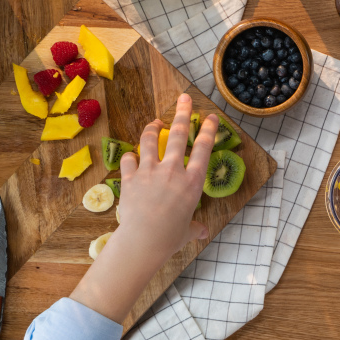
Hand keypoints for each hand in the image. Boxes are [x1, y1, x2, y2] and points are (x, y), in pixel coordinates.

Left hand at [70, 93, 218, 323]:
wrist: (144, 240)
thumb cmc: (170, 238)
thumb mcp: (186, 231)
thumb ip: (194, 227)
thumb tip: (203, 232)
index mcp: (192, 183)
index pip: (204, 149)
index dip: (209, 131)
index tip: (211, 117)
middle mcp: (172, 171)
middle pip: (179, 135)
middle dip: (182, 113)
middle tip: (184, 99)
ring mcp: (150, 171)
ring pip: (150, 140)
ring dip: (152, 128)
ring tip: (155, 122)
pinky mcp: (130, 177)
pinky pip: (129, 159)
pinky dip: (130, 157)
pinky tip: (131, 156)